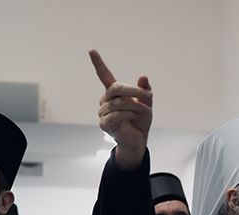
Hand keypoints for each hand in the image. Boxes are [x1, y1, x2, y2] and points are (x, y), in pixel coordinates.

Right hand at [89, 49, 151, 169]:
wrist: (138, 140)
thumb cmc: (140, 121)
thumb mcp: (146, 103)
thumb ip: (145, 90)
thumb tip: (143, 76)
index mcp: (114, 93)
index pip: (104, 75)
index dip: (98, 63)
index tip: (91, 50)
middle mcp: (106, 100)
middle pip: (117, 88)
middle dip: (134, 91)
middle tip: (148, 96)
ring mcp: (103, 112)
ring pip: (120, 103)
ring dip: (136, 108)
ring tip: (141, 114)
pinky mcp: (104, 123)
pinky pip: (117, 114)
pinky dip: (129, 116)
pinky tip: (133, 120)